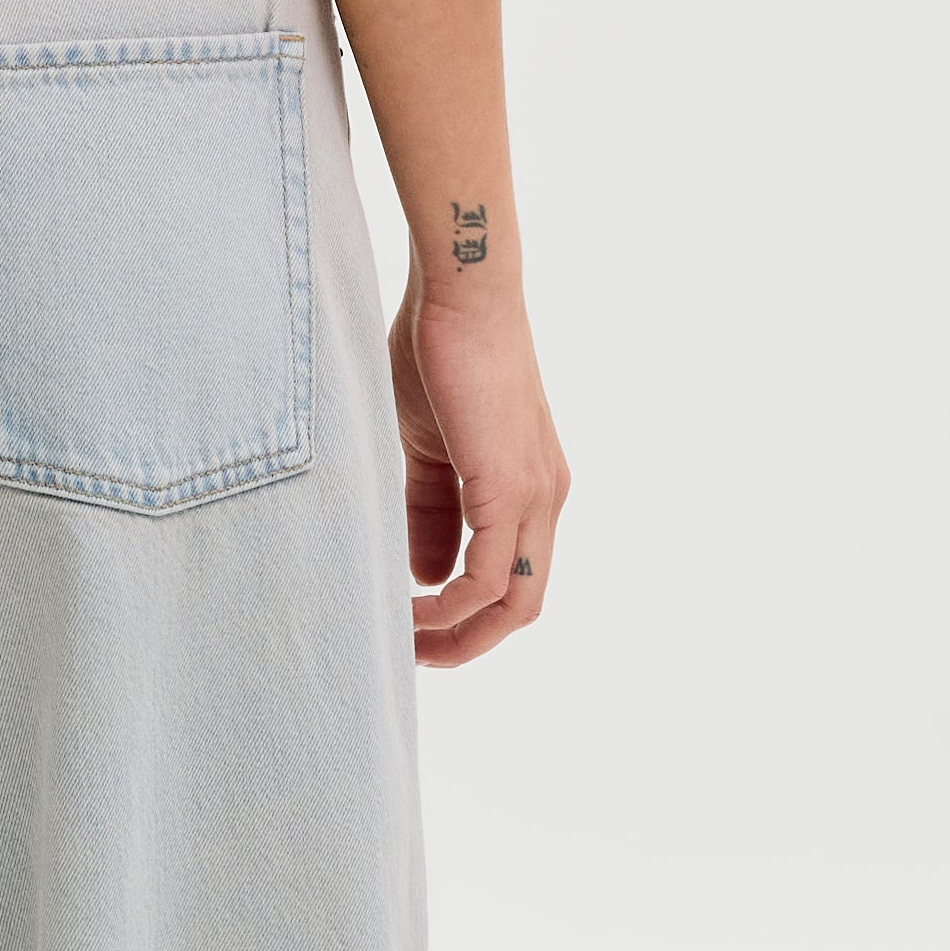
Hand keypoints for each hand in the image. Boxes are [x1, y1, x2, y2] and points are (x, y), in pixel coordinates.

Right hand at [390, 265, 565, 665]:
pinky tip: (411, 605)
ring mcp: (535, 495)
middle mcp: (546, 499)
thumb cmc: (438, 355)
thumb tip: (427, 576)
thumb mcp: (428, 448)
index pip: (515, 579)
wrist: (460, 296)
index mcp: (531, 489)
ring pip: (514, 602)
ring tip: (403, 640)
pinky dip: (451, 606)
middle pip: (523, 607)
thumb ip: (430, 512)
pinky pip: (489, 575)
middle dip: (468, 643)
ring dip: (457, 634)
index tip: (415, 627)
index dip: (469, 617)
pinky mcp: (510, 485)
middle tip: (413, 654)